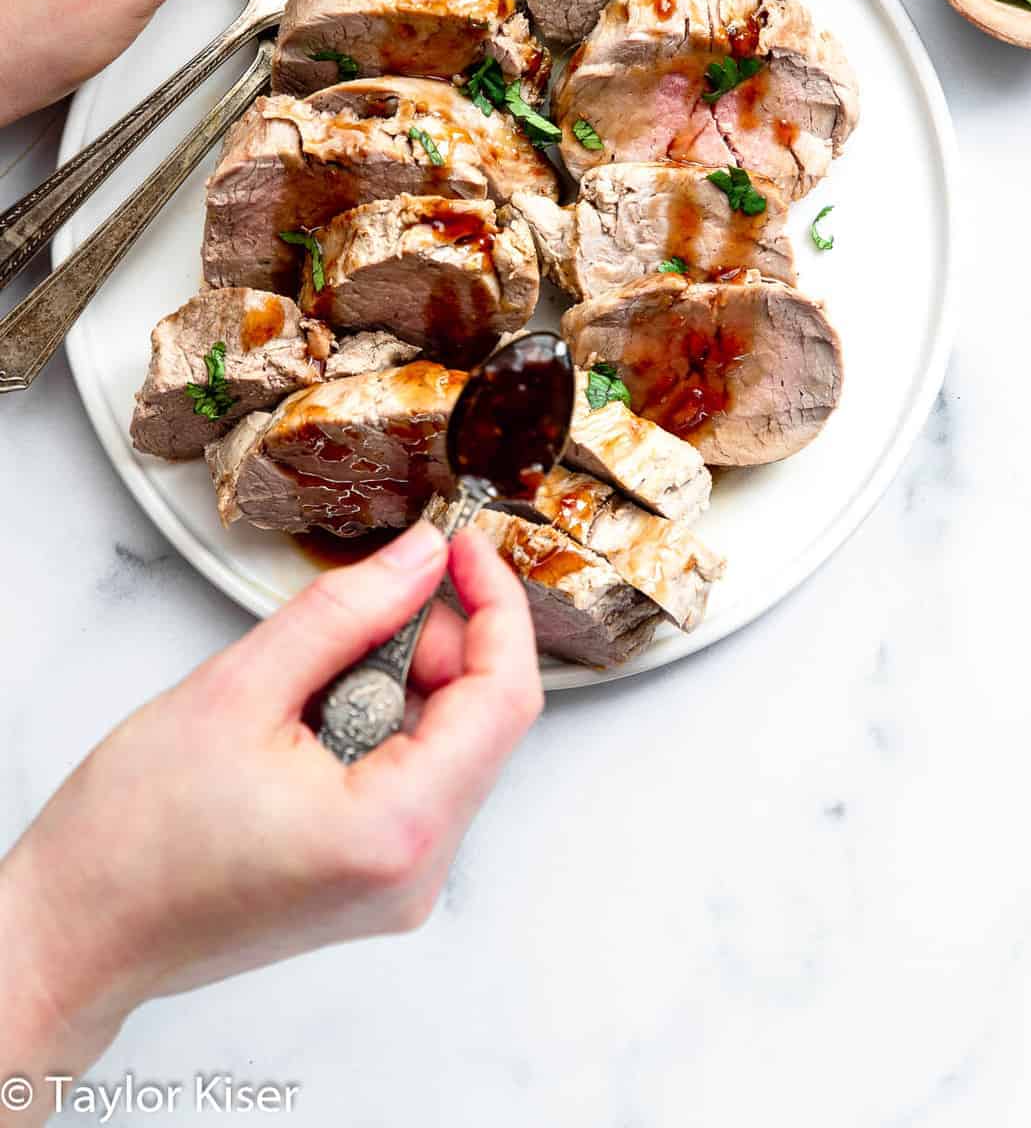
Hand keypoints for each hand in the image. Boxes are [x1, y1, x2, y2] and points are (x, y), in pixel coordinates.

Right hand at [0, 527, 541, 1114]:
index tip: (462, 548)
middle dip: (431, 643)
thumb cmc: (134, 838)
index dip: (495, 608)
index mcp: (398, 830)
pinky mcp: (373, 883)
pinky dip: (377, 725)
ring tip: (302, 683)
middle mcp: (416, 871)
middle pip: (480, 720)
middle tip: (356, 608)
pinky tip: (303, 724)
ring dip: (396, 683)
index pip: (506, 698)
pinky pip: (413, 779)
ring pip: (446, 746)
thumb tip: (423, 558)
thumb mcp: (240, 688)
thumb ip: (347, 611)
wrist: (76, 931)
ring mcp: (399, 885)